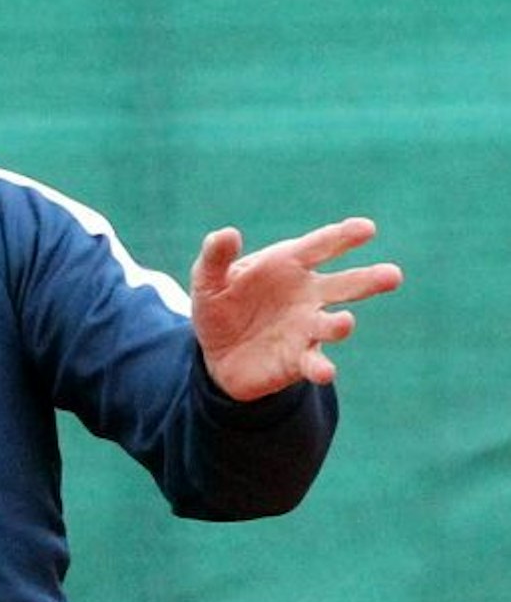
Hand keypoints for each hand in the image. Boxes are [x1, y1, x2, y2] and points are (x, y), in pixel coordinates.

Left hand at [190, 216, 402, 401]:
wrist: (217, 352)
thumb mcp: (208, 280)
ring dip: (340, 324)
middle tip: (393, 275)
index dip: (342, 237)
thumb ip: (215, 257)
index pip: (319, 246)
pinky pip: (315, 362)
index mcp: (288, 264)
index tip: (367, 229)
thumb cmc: (221, 305)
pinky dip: (321, 367)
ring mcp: (308, 327)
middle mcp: (308, 294)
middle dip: (368, 279)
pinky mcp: (300, 359)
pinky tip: (325, 372)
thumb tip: (226, 234)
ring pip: (333, 324)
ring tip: (345, 323)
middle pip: (343, 284)